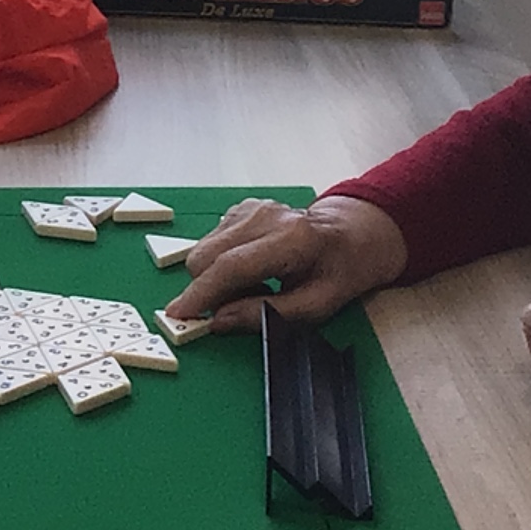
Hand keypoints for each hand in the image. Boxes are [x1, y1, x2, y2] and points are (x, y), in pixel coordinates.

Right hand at [163, 195, 408, 331]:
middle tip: (240, 306)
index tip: (178, 315)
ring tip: (253, 286)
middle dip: (209, 290)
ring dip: (216, 278)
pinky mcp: (242, 208)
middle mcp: (265, 216)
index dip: (201, 294)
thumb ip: (267, 315)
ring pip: (203, 249)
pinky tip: (250, 269)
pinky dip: (221, 263)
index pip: (230, 266)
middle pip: (206, 256)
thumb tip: (219, 321)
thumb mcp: (317, 306)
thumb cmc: (339, 271)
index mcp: (290, 239)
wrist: (352, 234)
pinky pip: (212, 241)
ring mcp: (251, 208)